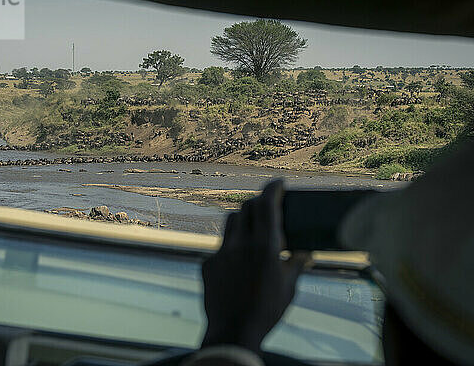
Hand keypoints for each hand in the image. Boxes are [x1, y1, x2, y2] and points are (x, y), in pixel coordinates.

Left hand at [201, 180, 309, 353]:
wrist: (232, 332)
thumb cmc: (266, 310)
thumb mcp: (289, 287)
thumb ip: (296, 264)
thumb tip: (305, 252)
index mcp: (264, 247)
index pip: (266, 205)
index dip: (272, 188)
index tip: (279, 182)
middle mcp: (240, 244)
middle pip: (246, 208)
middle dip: (259, 203)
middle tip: (269, 208)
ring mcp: (221, 253)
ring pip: (230, 222)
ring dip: (243, 220)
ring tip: (254, 232)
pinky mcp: (208, 264)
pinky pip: (220, 246)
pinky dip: (232, 246)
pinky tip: (239, 262)